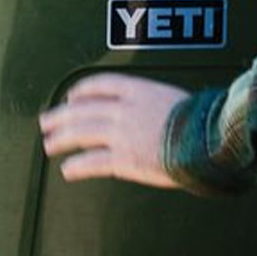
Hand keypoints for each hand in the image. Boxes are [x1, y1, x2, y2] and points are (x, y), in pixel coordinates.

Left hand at [39, 74, 188, 188]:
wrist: (209, 141)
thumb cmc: (202, 123)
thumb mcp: (178, 100)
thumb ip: (156, 105)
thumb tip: (152, 115)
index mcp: (138, 90)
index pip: (98, 85)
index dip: (80, 91)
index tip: (72, 98)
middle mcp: (124, 109)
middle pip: (81, 109)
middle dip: (60, 116)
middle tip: (47, 122)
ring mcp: (121, 134)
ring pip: (80, 133)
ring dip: (61, 139)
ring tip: (50, 145)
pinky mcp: (123, 159)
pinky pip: (91, 162)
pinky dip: (77, 166)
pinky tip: (68, 170)